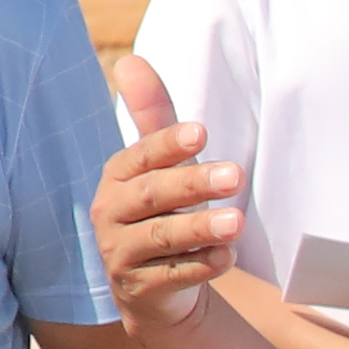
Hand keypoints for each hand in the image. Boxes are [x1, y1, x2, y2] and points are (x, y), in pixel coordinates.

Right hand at [93, 58, 241, 334]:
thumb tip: (129, 60)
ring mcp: (120, 253)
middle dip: (193, 184)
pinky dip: (198, 267)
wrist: (151, 286)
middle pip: (152, 196)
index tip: (202, 132)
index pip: (140, 156)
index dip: (167, 144)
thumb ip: (152, 118)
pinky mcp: (138, 288)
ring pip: (161, 238)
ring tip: (238, 222)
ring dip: (199, 228)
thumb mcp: (159, 165)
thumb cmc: (161, 211)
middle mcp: (110, 213)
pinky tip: (226, 257)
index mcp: (117, 176)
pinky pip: (170, 277)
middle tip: (236, 175)